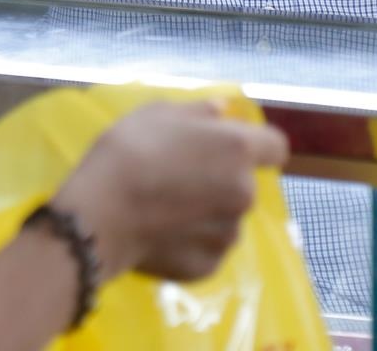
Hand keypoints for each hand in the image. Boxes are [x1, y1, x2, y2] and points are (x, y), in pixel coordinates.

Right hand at [52, 100, 288, 281]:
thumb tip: (221, 111)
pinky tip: (160, 233)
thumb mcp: (158, 113)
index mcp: (237, 150)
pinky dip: (191, 242)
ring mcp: (228, 234)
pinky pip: (207, 248)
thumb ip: (199, 110)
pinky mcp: (209, 266)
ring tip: (165, 209)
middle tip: (179, 177)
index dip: (257, 145)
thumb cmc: (129, 151)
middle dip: (221, 180)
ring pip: (227, 218)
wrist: (100, 214)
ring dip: (208, 213)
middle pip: (244, 184)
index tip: (229, 148)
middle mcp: (244, 192)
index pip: (275, 146)